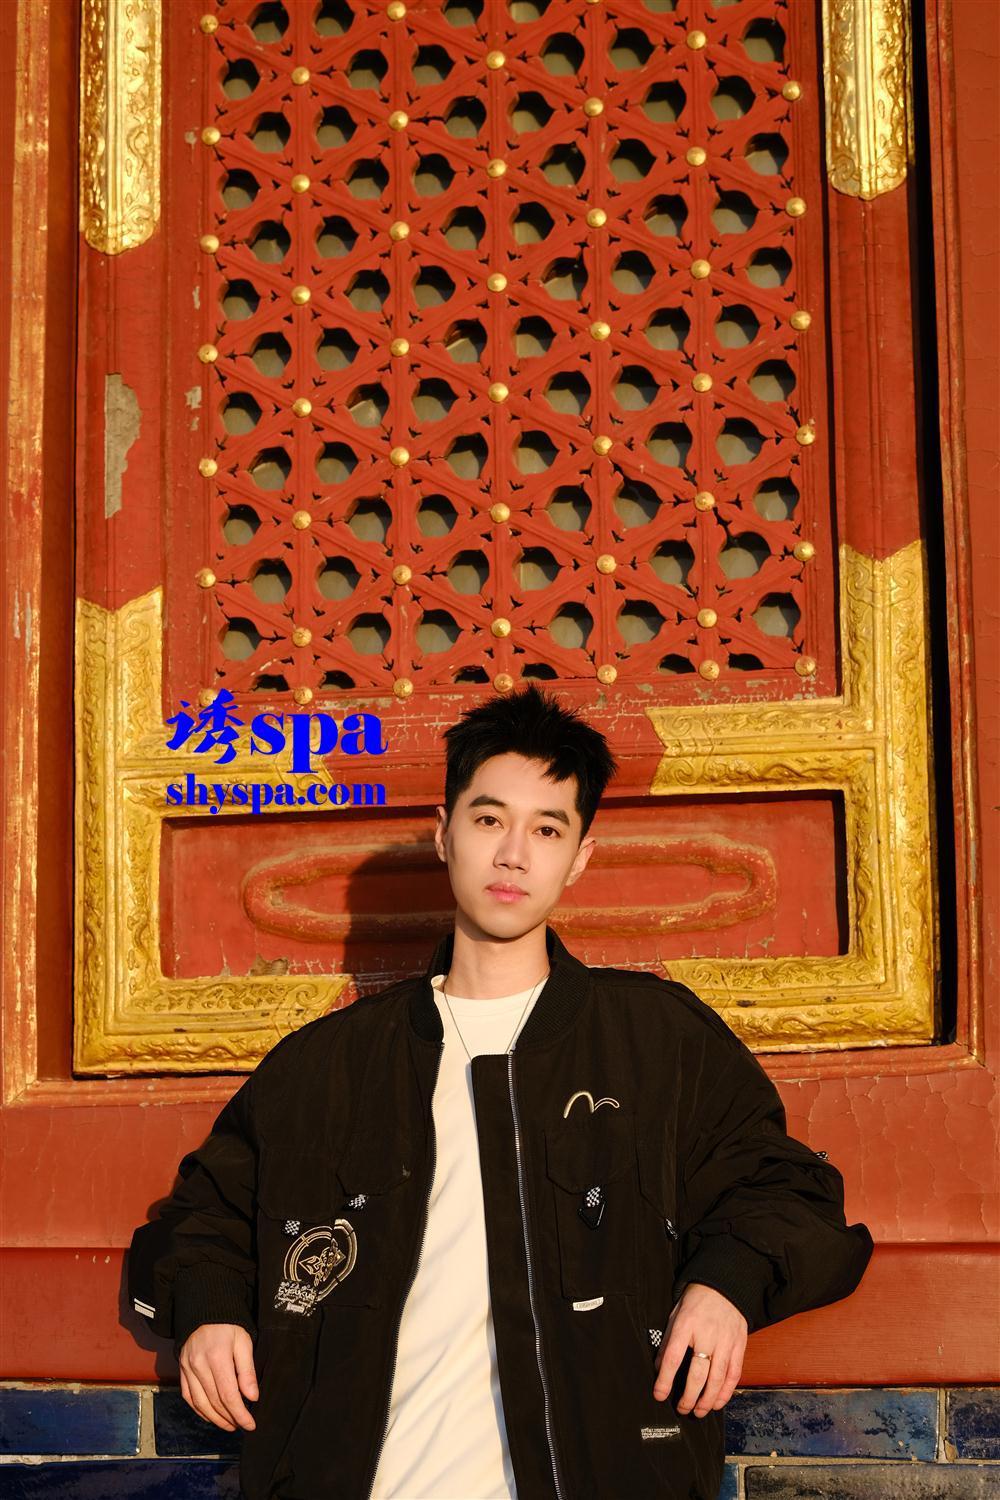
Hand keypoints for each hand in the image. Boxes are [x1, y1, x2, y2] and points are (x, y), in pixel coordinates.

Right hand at [179, 1323, 257, 1431]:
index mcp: (217, 1357)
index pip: (228, 1395)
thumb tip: (252, 1397)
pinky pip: (188, 1397)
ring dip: (215, 1419)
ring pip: (200, 1404)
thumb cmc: (228, 1325)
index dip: (240, 1414)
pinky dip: (200, 1411)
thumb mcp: (244, 1341)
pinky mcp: (181, 1371)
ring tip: (230, 1425)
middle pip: (214, 1402)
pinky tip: (211, 1416)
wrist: (205, 1310)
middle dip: (230, 1418)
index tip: (250, 1424)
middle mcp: (199, 1366)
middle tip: (242, 1425)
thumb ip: (247, 1370)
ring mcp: (187, 1369)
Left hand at [652, 1282, 746, 1416]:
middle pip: (697, 1374)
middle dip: (688, 1397)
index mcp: (686, 1325)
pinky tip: (717, 1402)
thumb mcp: (675, 1314)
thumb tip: (659, 1368)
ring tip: (698, 1412)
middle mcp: (706, 1335)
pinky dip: (726, 1392)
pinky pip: (734, 1374)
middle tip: (681, 1409)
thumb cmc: (696, 1300)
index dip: (665, 1380)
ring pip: (717, 1379)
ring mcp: (725, 1341)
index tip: (659, 1395)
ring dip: (707, 1400)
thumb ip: (667, 1341)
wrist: (724, 1284)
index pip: (672, 1358)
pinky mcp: (739, 1345)